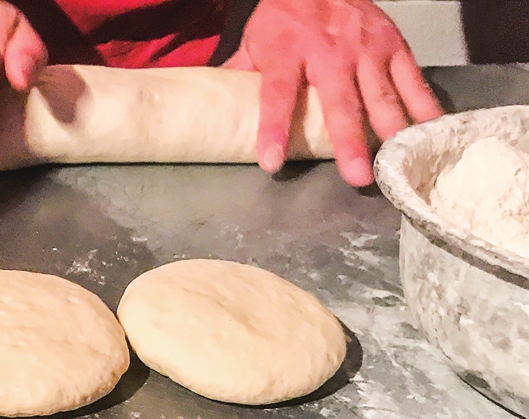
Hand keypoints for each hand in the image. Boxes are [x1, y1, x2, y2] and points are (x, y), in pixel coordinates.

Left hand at [225, 0, 441, 186]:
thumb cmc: (284, 19)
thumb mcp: (255, 43)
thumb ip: (239, 79)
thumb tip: (211, 114)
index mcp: (287, 53)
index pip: (277, 95)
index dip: (274, 129)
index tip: (271, 162)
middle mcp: (330, 52)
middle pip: (340, 102)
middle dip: (349, 141)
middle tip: (357, 177)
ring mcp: (367, 49)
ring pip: (381, 95)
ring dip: (389, 133)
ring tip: (396, 166)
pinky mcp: (394, 45)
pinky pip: (412, 80)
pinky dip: (424, 108)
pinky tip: (429, 134)